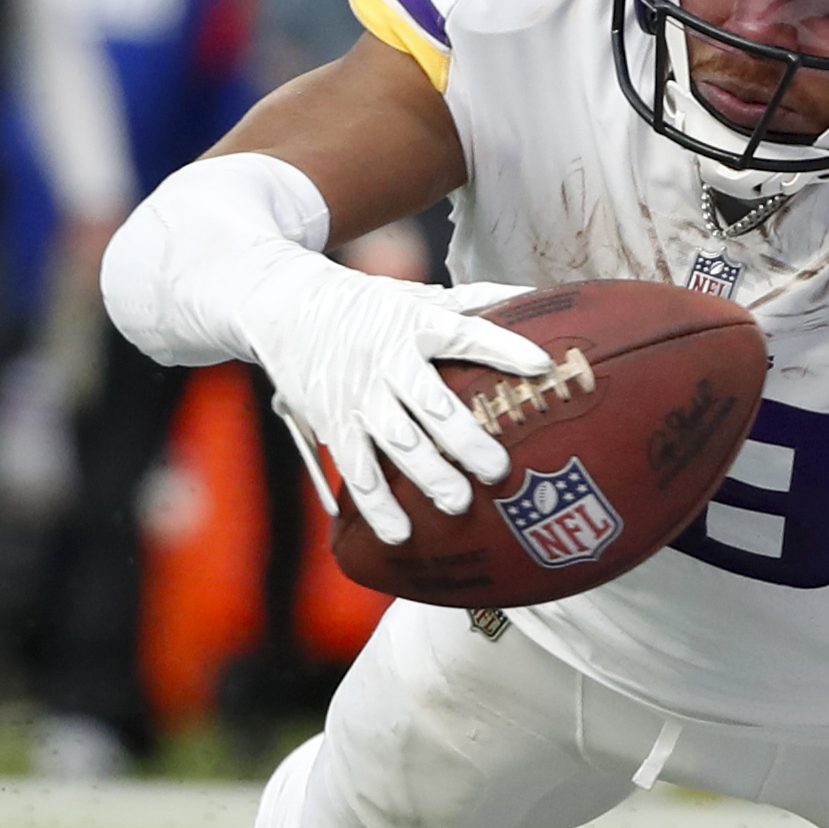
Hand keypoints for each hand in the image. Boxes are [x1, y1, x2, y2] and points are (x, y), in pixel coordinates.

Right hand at [233, 262, 550, 544]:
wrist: (286, 305)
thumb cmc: (366, 305)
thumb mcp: (417, 294)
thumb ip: (475, 301)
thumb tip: (537, 296)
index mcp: (415, 323)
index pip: (465, 335)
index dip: (504, 349)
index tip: (541, 365)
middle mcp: (387, 360)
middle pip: (432, 404)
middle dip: (465, 440)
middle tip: (497, 470)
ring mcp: (358, 395)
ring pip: (396, 443)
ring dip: (427, 475)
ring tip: (457, 503)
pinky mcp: (333, 422)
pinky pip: (356, 470)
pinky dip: (375, 505)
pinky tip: (399, 533)